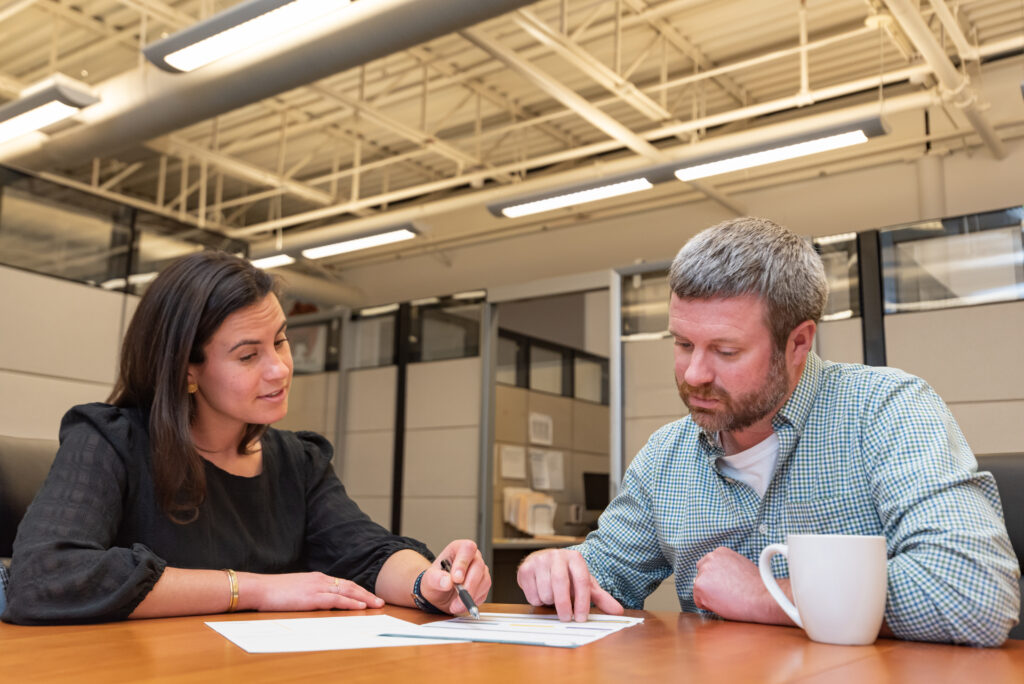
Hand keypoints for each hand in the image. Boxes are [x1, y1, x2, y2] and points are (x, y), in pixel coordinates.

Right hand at [239, 571, 384, 611]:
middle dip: (366, 593)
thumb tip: (318, 601)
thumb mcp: (296, 589)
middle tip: (380, 601)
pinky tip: (360, 606)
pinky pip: (336, 600)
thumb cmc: (274, 592)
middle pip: (349, 585)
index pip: (343, 583)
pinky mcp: (312, 597)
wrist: (260, 588)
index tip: (369, 597)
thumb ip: (309, 592)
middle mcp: (320, 580)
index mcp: (316, 578)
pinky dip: (350, 602)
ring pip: (347, 591)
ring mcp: (317, 588)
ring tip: (376, 605)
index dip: (357, 590)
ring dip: (364, 598)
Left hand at [418, 539, 490, 614]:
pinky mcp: (483, 584)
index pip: (467, 549)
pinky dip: (473, 600)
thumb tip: (447, 582)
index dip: (463, 563)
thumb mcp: (429, 580)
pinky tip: (462, 604)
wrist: (439, 594)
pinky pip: (484, 592)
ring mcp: (480, 570)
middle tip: (458, 598)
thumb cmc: (435, 581)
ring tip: (455, 605)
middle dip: (468, 585)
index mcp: (458, 549)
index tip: (456, 579)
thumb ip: (435, 579)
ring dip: (470, 596)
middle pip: (478, 565)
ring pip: (484, 580)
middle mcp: (472, 557)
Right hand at [517, 548, 622, 621]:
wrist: (544, 562)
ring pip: (545, 591)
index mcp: (575, 558)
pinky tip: (541, 593)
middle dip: (564, 605)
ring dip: (550, 602)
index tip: (581, 618)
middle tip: (566, 618)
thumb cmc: (567, 575)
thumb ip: (600, 597)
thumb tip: (618, 611)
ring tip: (553, 597)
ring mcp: (540, 561)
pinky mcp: (525, 569)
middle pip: (560, 583)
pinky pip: (532, 594)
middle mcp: (557, 556)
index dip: (582, 602)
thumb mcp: (585, 583)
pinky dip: (537, 600)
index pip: (581, 580)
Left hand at [692, 547, 792, 624]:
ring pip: (699, 589)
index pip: (707, 565)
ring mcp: (703, 572)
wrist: (761, 597)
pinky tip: (723, 604)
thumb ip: (727, 566)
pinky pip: (698, 601)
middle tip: (726, 593)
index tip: (725, 585)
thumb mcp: (742, 565)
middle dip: (710, 585)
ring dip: (710, 596)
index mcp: (720, 552)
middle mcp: (709, 558)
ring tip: (727, 598)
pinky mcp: (700, 586)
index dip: (715, 579)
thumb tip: (720, 575)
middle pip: (701, 575)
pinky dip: (708, 606)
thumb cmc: (756, 586)